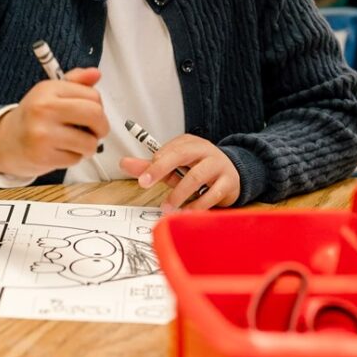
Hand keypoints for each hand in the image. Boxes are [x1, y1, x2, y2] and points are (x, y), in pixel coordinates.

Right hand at [0, 67, 107, 175]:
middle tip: (96, 131)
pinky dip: (73, 157)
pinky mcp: (43, 155)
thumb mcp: (50, 93)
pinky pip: (75, 158)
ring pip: (89, 142)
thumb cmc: (32, 117)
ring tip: (76, 143)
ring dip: (88, 146)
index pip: (92, 95)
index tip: (93, 113)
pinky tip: (61, 151)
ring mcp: (43, 133)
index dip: (99, 106)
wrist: (5, 142)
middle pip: (95, 115)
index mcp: (48, 89)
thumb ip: (75, 83)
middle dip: (102, 127)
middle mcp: (44, 108)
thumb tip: (95, 73)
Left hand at [120, 134, 239, 210]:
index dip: (154, 162)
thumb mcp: (174, 168)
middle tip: (145, 183)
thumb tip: (124, 164)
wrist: (232, 175)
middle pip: (181, 155)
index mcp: (189, 143)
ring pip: (197, 176)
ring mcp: (219, 165)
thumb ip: (150, 166)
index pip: (169, 149)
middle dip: (161, 168)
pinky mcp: (228, 182)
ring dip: (179, 193)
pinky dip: (198, 205)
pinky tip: (187, 212)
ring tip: (167, 208)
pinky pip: (213, 194)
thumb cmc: (198, 171)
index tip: (143, 177)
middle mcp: (204, 150)